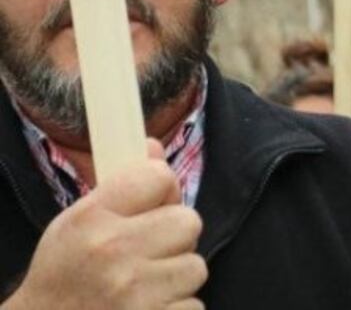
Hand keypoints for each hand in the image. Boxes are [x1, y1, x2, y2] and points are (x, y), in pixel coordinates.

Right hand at [6, 140, 205, 309]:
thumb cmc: (64, 275)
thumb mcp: (77, 223)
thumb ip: (121, 186)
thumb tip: (154, 147)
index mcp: (91, 218)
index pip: (159, 176)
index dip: (163, 190)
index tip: (152, 206)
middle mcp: (113, 251)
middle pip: (189, 221)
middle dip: (175, 238)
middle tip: (149, 252)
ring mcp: (134, 292)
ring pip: (196, 266)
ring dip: (177, 277)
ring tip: (145, 284)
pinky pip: (194, 304)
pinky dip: (176, 308)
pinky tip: (148, 308)